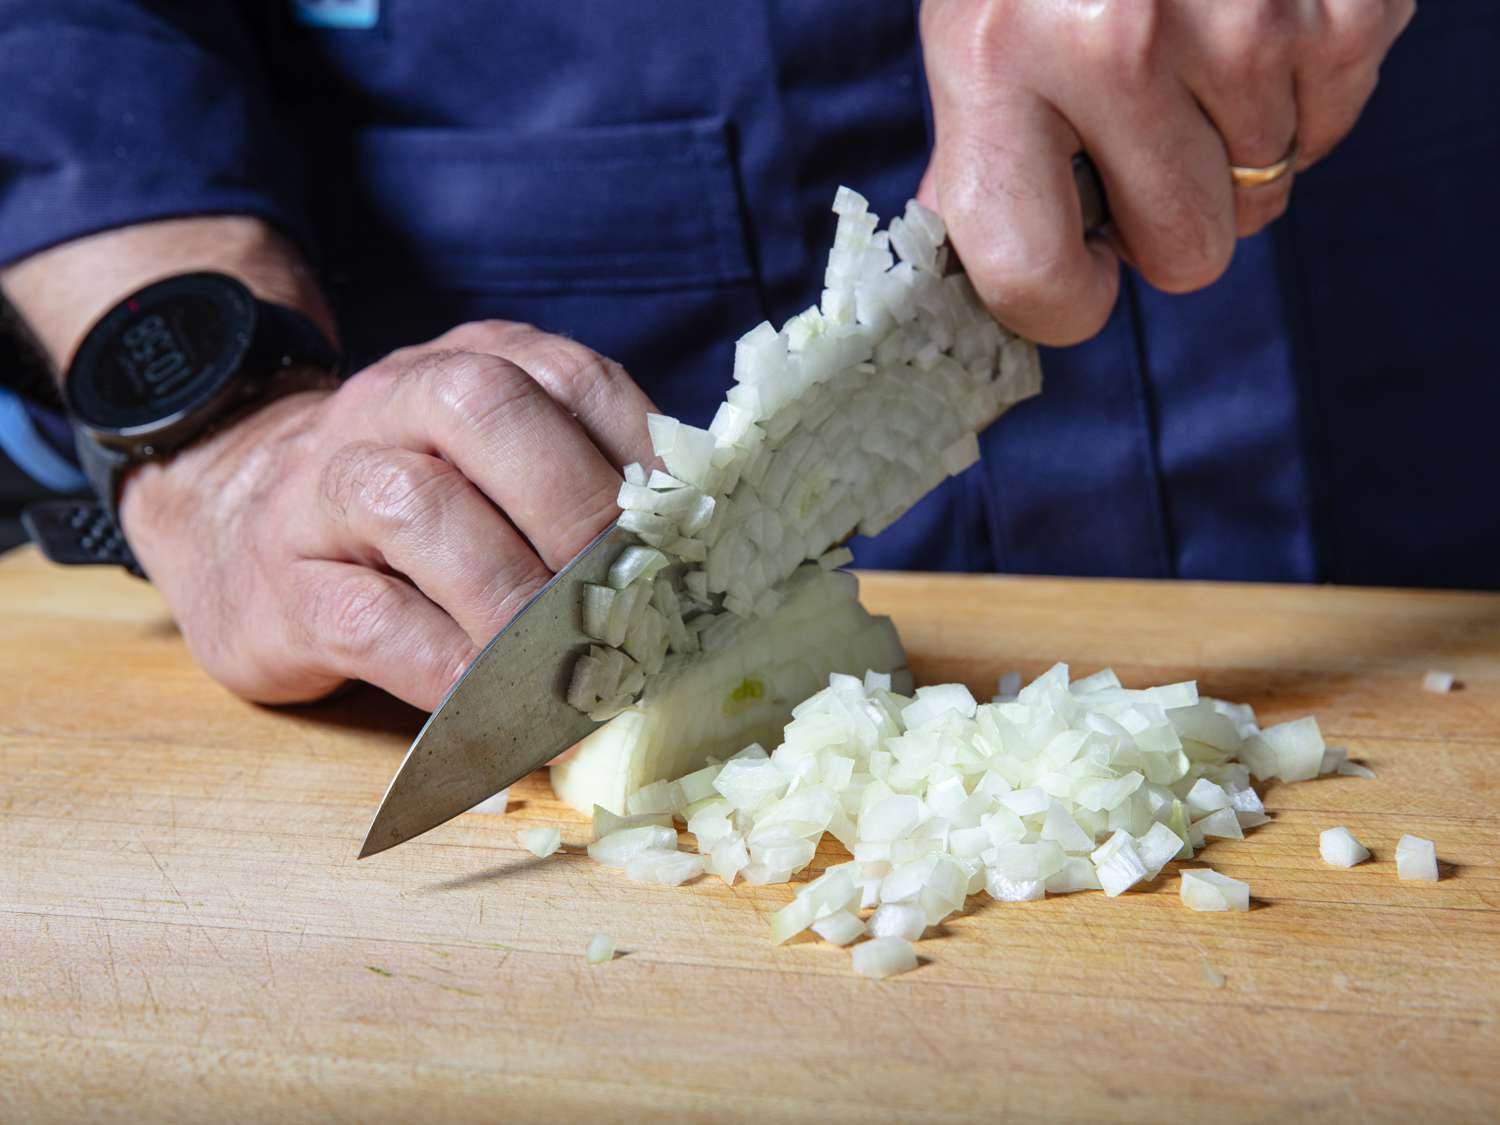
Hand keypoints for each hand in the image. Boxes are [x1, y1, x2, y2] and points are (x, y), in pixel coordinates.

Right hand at [119, 321, 655, 710]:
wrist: (235, 514)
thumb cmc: (413, 506)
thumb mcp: (498, 465)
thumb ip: (584, 484)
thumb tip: (703, 565)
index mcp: (473, 363)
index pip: (573, 380)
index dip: (643, 461)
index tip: (696, 548)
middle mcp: (394, 402)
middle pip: (489, 415)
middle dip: (577, 514)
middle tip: (636, 606)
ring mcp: (326, 487)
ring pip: (419, 510)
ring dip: (513, 601)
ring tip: (577, 671)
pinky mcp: (282, 586)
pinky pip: (370, 621)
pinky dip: (449, 673)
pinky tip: (504, 711)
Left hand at [919, 0, 1415, 343]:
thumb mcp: (971, 34)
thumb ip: (979, 159)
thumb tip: (992, 284)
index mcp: (998, 62)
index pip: (1034, 277)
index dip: (1067, 301)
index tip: (1082, 267)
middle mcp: (1115, 43)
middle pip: (1187, 252)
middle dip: (1172, 222)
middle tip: (1149, 148)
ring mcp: (1236, 15)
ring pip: (1270, 185)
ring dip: (1238, 144)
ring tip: (1196, 55)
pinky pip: (1337, 114)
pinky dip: (1304, 87)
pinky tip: (1255, 21)